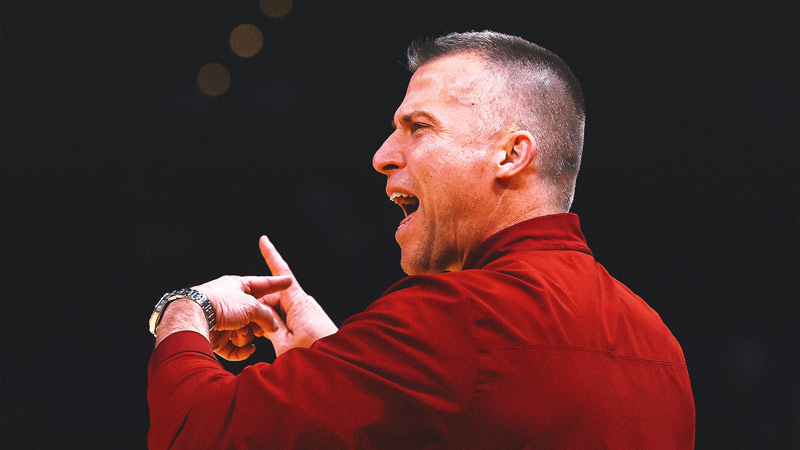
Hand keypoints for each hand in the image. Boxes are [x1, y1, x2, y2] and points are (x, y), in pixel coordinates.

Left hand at [193, 275, 291, 360]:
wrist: (194, 318)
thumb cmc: (221, 304)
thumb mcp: (252, 306)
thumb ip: (266, 316)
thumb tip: (273, 326)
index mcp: (237, 286)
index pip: (262, 284)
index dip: (277, 283)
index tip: (288, 281)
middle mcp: (230, 303)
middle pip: (255, 315)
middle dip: (260, 323)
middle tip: (264, 328)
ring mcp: (223, 321)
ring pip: (245, 332)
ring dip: (247, 336)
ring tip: (242, 334)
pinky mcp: (216, 338)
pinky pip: (234, 347)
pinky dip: (242, 350)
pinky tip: (247, 349)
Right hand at [256, 236, 338, 355]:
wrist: (340, 364)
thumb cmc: (314, 356)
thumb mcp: (284, 344)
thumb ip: (269, 326)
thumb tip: (260, 312)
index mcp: (299, 304)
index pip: (282, 275)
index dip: (271, 256)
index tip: (263, 239)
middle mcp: (305, 303)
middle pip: (274, 297)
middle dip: (259, 309)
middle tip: (251, 333)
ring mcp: (308, 311)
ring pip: (279, 309)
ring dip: (268, 321)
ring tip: (263, 340)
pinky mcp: (310, 320)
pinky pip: (288, 316)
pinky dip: (277, 325)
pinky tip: (275, 340)